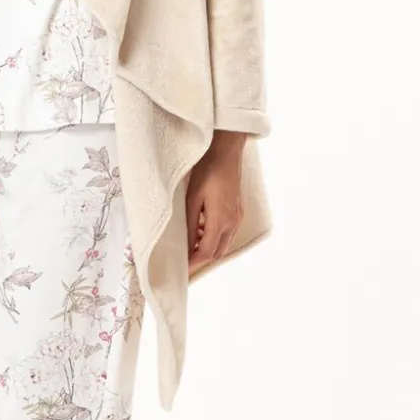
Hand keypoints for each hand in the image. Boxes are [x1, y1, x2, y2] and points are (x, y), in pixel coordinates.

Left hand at [186, 130, 246, 274]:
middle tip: (183, 258)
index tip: (180, 268)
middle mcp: (233, 222)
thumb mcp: (192, 198)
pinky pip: (228, 233)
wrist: (226, 151)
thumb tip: (187, 246)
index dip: (193, 263)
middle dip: (200, 258)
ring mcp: (238, 217)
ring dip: (208, 247)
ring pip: (224, 244)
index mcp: (221, 220)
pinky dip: (215, 237)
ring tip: (191, 243)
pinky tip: (202, 228)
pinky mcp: (238, 210)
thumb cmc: (207, 170)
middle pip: (217, 252)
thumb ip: (191, 225)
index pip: (206, 252)